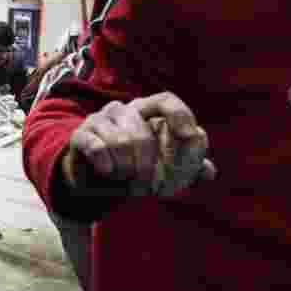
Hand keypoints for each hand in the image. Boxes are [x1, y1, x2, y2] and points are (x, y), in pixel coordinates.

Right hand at [63, 92, 215, 192]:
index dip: (180, 114)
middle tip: (148, 190)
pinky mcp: (81, 135)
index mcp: (146, 112)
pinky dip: (107, 166)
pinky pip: (97, 147)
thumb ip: (188, 169)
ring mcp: (99, 119)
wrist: (94, 181)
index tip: (189, 135)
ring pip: (121, 142)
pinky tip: (108, 173)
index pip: (165, 100)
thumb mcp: (164, 170)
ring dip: (128, 171)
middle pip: (143, 134)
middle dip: (149, 168)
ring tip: (128, 184)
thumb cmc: (135, 169)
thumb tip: (209, 172)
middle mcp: (123, 110)